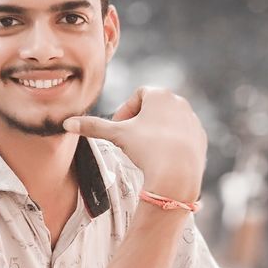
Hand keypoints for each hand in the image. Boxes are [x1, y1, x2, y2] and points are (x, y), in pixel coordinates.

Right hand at [63, 86, 206, 203]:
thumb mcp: (117, 136)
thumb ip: (93, 127)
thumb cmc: (147, 149)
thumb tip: (66, 124)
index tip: (119, 127)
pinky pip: (182, 136)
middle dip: (141, 121)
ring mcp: (192, 119)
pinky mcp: (200, 137)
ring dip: (156, 132)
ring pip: (168, 122)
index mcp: (159, 94)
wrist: (177, 172)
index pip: (139, 95)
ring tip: (146, 150)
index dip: (126, 110)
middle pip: (154, 108)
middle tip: (131, 139)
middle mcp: (179, 101)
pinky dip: (171, 143)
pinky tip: (163, 158)